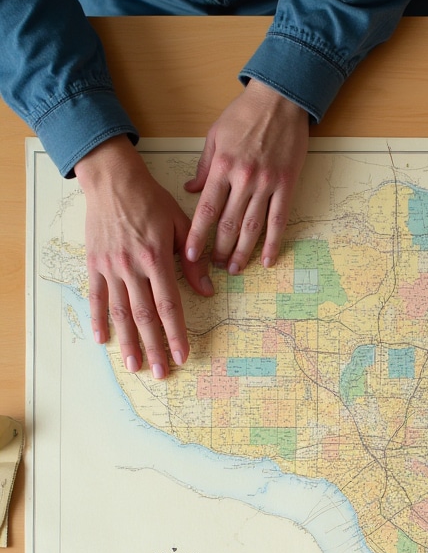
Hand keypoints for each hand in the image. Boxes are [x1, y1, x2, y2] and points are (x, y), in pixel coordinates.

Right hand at [76, 136, 212, 377]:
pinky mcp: (94, 264)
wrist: (112, 179)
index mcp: (156, 259)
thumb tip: (208, 291)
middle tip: (162, 373)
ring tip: (134, 366)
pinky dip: (99, 319)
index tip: (183, 354)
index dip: (176, 333)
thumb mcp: (180, 225)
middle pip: (145, 316)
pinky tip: (102, 339)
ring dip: (128, 342)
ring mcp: (110, 267)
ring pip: (120, 312)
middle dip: (154, 347)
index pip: (169, 305)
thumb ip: (194, 260)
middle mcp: (132, 267)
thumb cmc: (150, 200)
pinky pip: (97, 297)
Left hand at [184, 80, 308, 273]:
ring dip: (243, 252)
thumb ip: (204, 166)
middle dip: (220, 249)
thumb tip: (192, 191)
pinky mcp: (286, 186)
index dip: (198, 235)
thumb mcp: (215, 135)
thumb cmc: (245, 114)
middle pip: (229, 223)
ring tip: (236, 269)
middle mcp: (243, 179)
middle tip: (215, 267)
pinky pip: (278, 220)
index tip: (191, 255)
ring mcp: (267, 184)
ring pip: (252, 226)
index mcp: (222, 166)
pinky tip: (268, 260)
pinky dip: (273, 242)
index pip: (207, 209)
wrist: (280, 100)